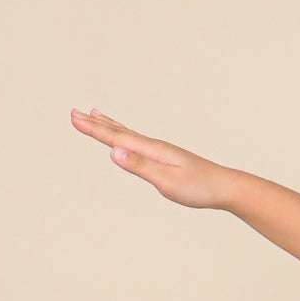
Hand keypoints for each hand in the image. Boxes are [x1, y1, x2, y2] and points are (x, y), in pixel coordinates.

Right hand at [68, 108, 233, 209]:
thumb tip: (114, 152)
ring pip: (128, 134)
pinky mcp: (166, 158)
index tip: (74, 117)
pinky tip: (126, 140)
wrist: (226, 188)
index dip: (93, 129)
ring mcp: (161, 151)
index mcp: (152, 150)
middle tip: (74, 112)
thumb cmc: (199, 188)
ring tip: (94, 114)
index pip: (116, 138)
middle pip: (119, 132)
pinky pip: (139, 142)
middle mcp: (154, 146)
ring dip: (109, 125)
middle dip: (95, 124)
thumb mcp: (167, 181)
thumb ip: (140, 166)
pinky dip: (126, 135)